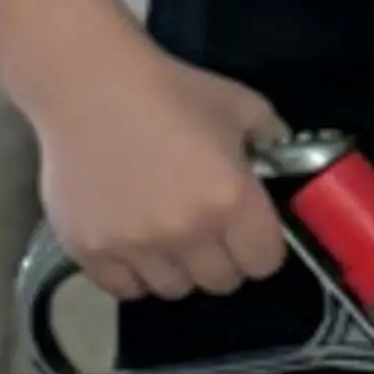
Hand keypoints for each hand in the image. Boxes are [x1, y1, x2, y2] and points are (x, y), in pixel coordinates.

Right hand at [34, 53, 292, 298]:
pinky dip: (131, 273)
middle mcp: (187, 232)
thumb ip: (273, 140)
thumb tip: (285, 162)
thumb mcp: (241, 105)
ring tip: (163, 234)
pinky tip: (129, 241)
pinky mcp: (90, 250)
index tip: (245, 232)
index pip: (264, 263)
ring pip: (173, 289)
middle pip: (220, 282)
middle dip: (218, 258)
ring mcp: (136, 245)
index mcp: (231, 200)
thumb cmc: (169, 90)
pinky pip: (124, 289)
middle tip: (202, 229)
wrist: (88, 84)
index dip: (259, 248)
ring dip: (175, 267)